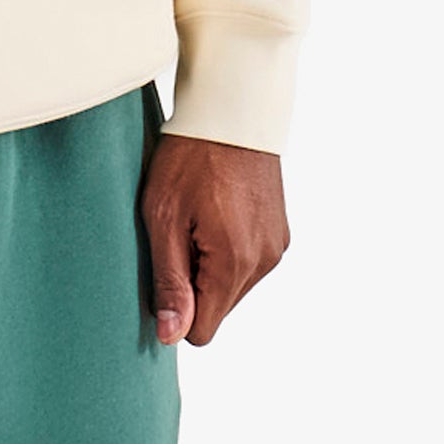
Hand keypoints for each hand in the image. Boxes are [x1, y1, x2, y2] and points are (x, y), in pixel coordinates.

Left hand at [139, 132, 289, 345]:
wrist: (232, 107)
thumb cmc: (188, 156)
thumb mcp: (163, 216)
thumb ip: (169, 281)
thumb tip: (171, 336)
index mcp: (235, 263)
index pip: (202, 330)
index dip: (174, 306)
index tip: (163, 264)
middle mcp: (264, 261)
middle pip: (218, 307)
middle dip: (192, 281)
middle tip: (177, 230)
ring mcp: (276, 246)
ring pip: (232, 285)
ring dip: (209, 264)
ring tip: (196, 215)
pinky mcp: (280, 231)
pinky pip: (247, 262)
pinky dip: (227, 247)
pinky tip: (215, 209)